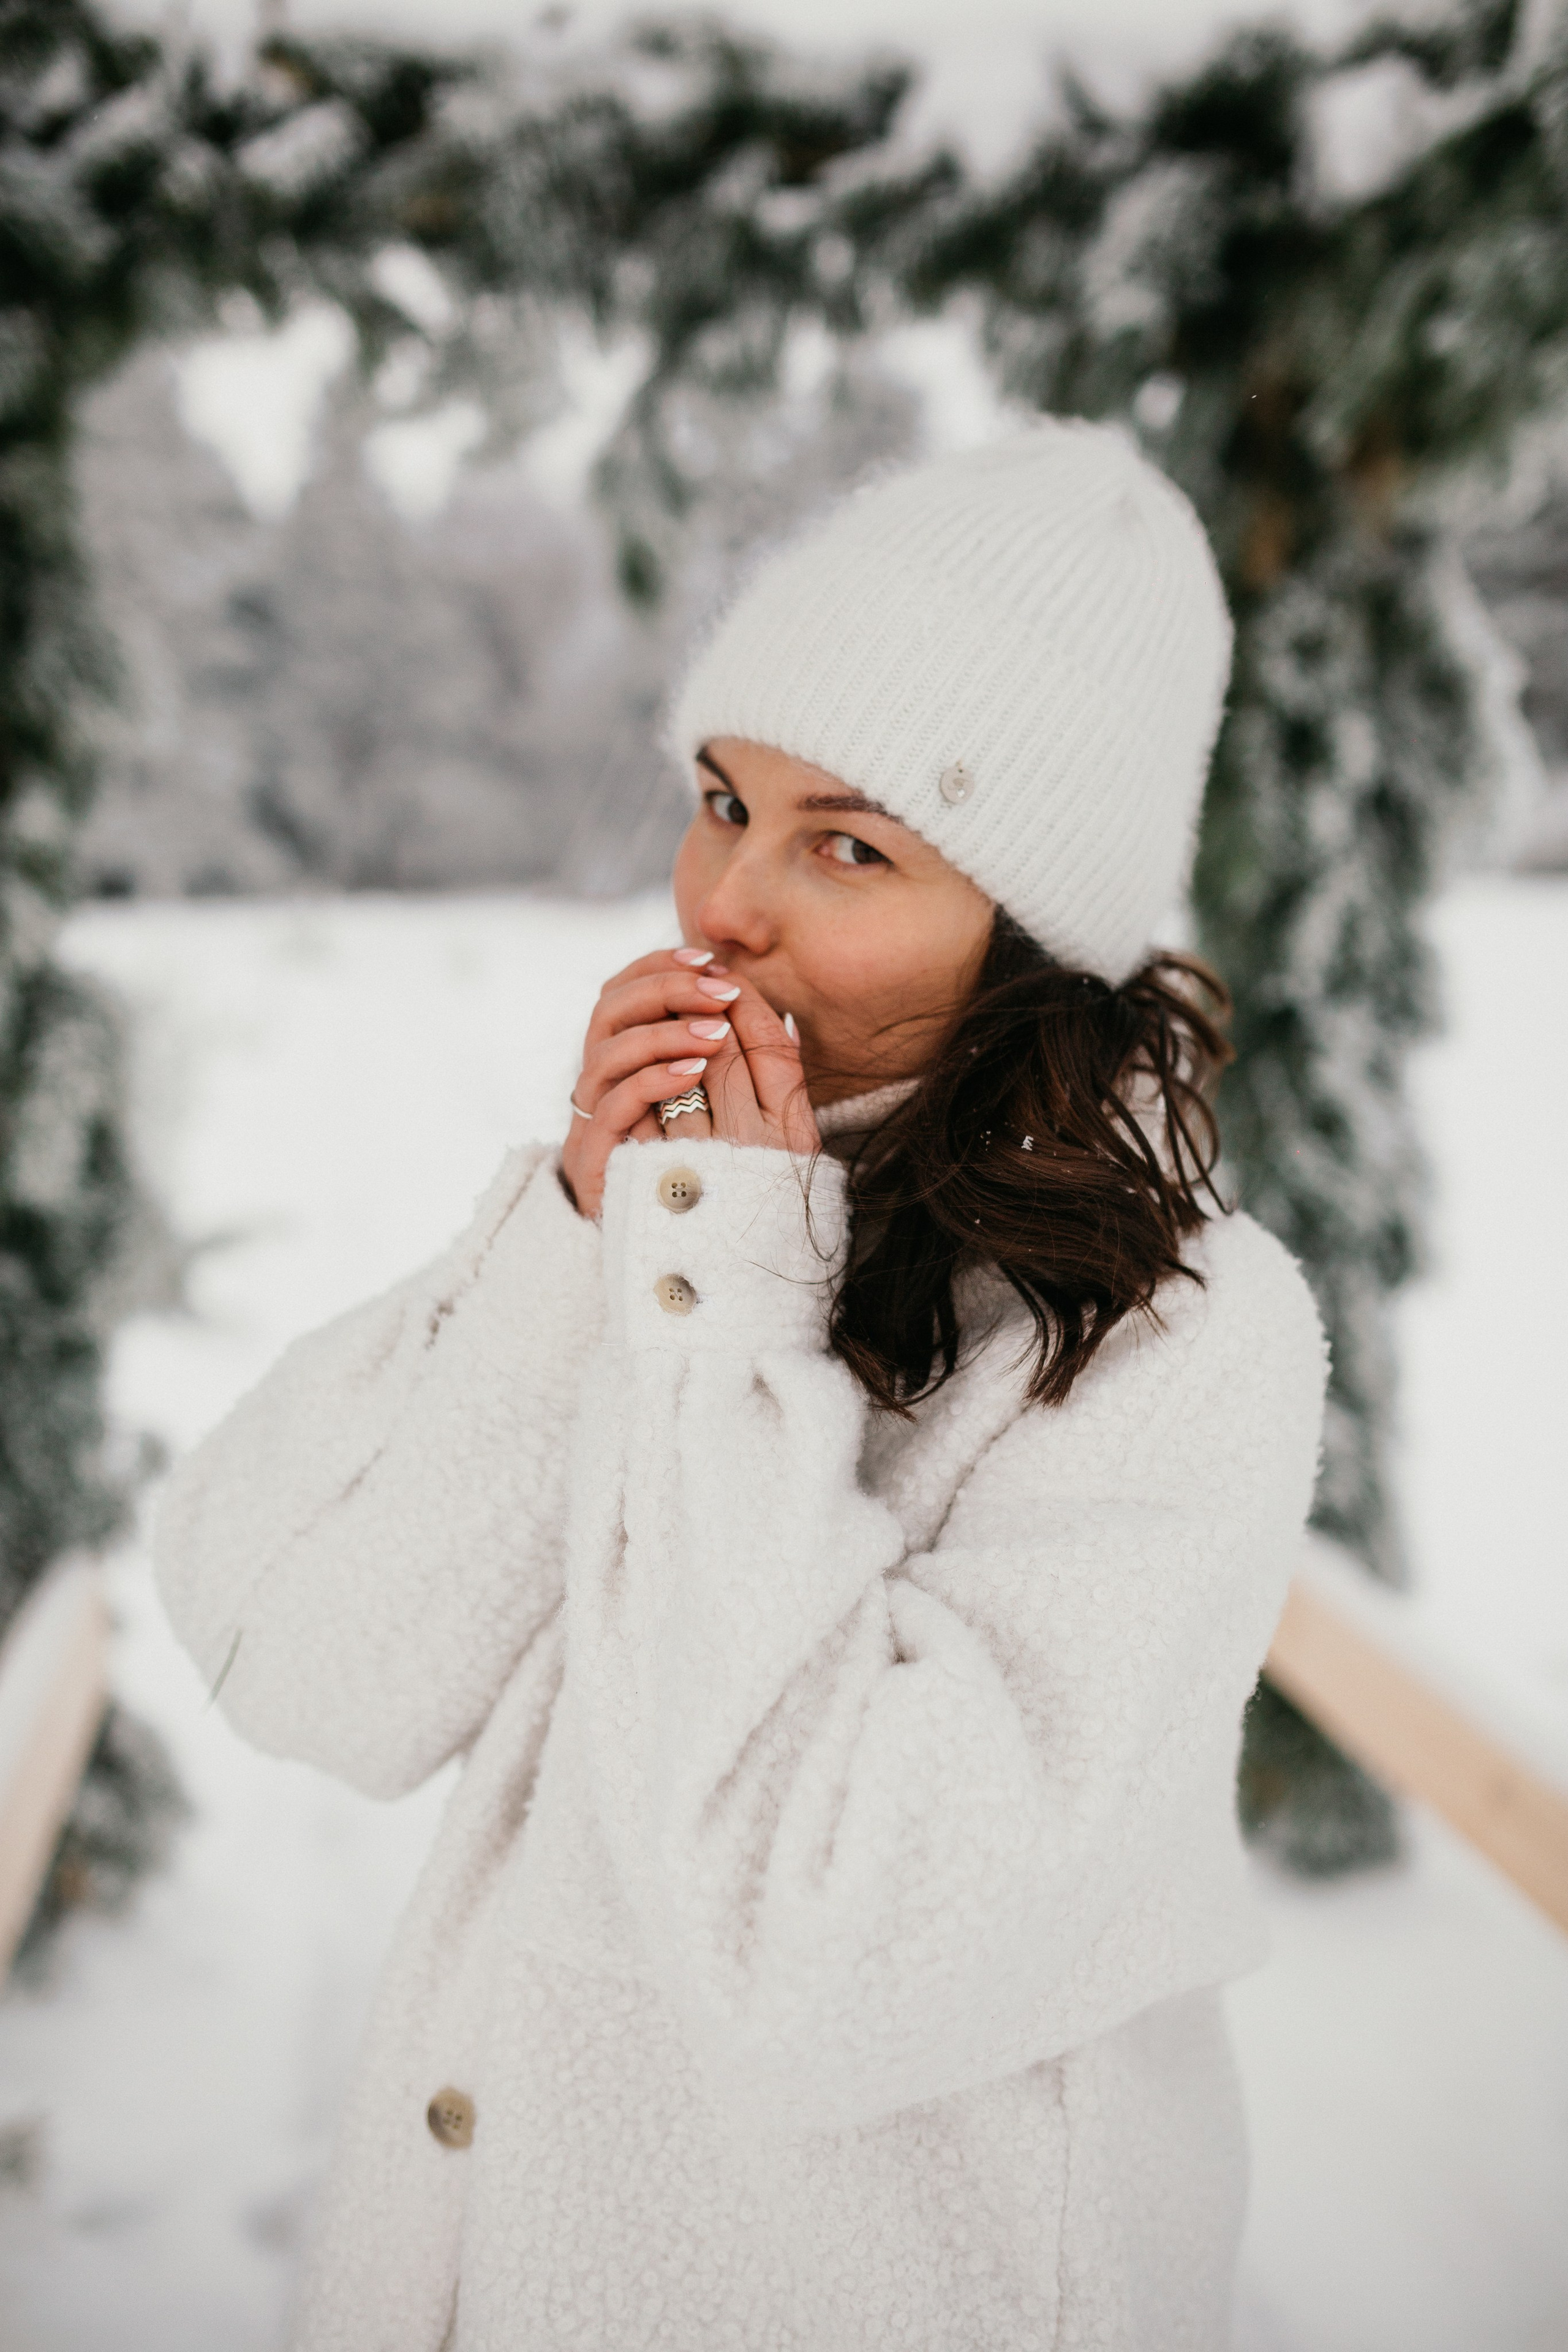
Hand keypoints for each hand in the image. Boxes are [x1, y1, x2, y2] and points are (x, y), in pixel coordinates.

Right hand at [560, 950, 818, 1218]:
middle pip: (607, 1007)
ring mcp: (591, 1122)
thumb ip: (748, 1071)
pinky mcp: (592, 1160)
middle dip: (665, 988)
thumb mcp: (736, 1118)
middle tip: (720, 989)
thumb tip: (789, 1023)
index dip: (660, 966)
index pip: (624, 989)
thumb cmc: (711, 1183)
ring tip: (714, 1033)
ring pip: (605, 1051)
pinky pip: (613, 1104)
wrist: (675, 1262)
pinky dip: (652, 1079)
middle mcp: (600, 1084)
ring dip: (662, 1032)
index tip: (711, 960)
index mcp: (626, 1063)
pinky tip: (693, 1070)